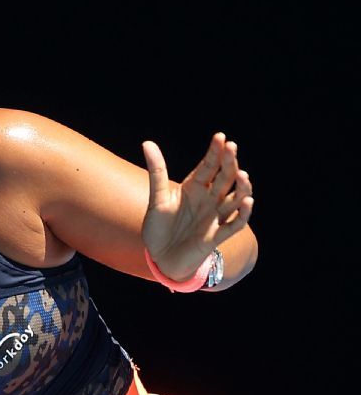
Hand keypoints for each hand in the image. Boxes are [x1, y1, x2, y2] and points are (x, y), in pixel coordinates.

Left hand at [141, 132, 253, 279]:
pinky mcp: (217, 236)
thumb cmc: (159, 227)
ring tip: (242, 174)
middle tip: (232, 147)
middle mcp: (209, 199)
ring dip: (241, 187)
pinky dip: (243, 214)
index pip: (208, 166)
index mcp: (195, 188)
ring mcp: (215, 217)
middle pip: (225, 178)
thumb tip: (147, 143)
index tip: (220, 137)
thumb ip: (157, 172)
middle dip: (229, 162)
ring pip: (235, 198)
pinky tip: (247, 202)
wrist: (161, 257)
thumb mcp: (157, 198)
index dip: (215, 152)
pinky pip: (235, 224)